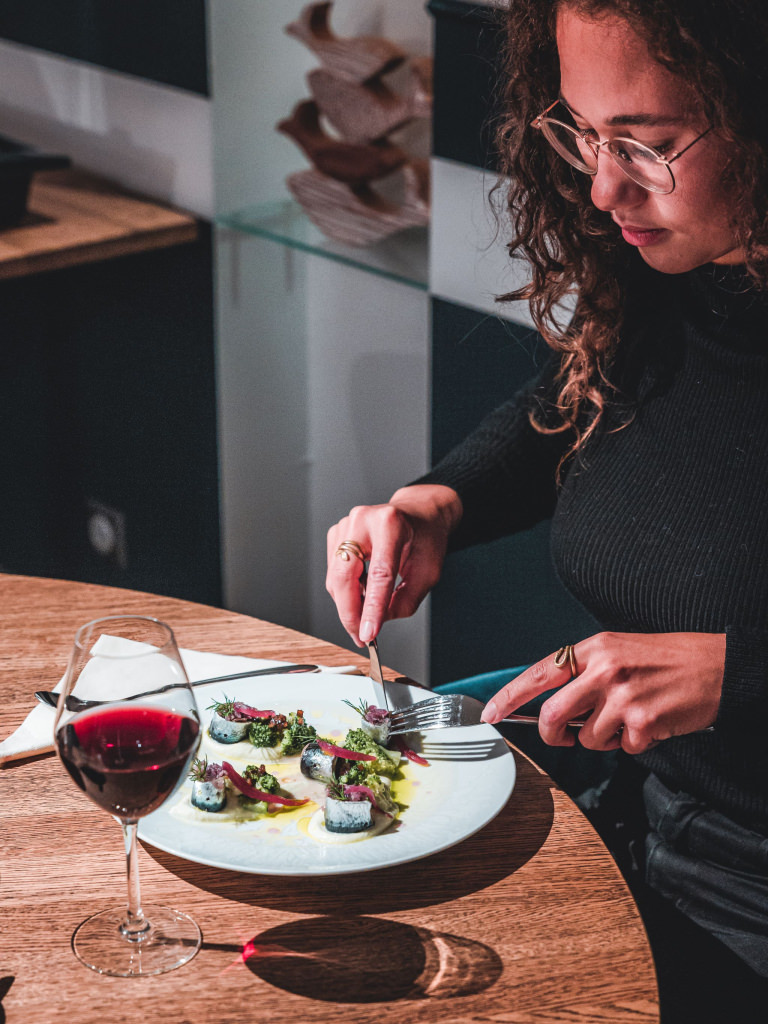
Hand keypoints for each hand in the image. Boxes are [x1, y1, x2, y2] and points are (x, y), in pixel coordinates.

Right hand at [326, 484, 461, 645]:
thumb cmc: (425, 538)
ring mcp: (345, 525)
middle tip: (361, 636)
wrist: (418, 514)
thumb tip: (378, 622)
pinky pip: (334, 573)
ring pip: (335, 578)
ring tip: (368, 614)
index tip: (368, 634)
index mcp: (390, 523)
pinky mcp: (336, 535)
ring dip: (348, 604)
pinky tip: (363, 593)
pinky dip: (346, 591)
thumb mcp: (428, 572)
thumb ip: (405, 600)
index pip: (378, 574)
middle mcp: (362, 520)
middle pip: (345, 576)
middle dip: (350, 613)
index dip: (372, 608)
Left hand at [481, 631, 725, 752]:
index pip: (538, 673)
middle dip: (553, 735)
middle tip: (564, 737)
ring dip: (604, 739)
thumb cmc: (666, 659)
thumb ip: (585, 672)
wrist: (716, 665)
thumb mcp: (618, 650)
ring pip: (587, 739)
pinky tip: (650, 724)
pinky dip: (634, 744)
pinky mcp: (644, 721)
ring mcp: (623, 696)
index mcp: (594, 649)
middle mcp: (604, 669)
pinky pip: (622, 749)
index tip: (490, 713)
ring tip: (628, 719)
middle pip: (553, 715)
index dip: (509, 696)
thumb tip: (553, 706)